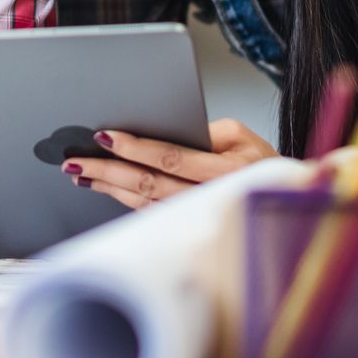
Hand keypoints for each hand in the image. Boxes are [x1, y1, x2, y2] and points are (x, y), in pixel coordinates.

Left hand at [63, 118, 277, 209]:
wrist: (280, 199)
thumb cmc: (258, 163)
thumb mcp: (241, 136)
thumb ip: (203, 132)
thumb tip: (161, 132)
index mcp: (227, 170)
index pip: (172, 158)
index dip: (136, 148)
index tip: (105, 137)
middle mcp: (211, 196)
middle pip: (150, 184)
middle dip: (109, 171)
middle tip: (77, 161)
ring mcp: (197, 215)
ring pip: (145, 203)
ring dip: (109, 188)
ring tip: (81, 174)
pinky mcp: (187, 225)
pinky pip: (149, 213)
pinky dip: (122, 200)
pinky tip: (104, 188)